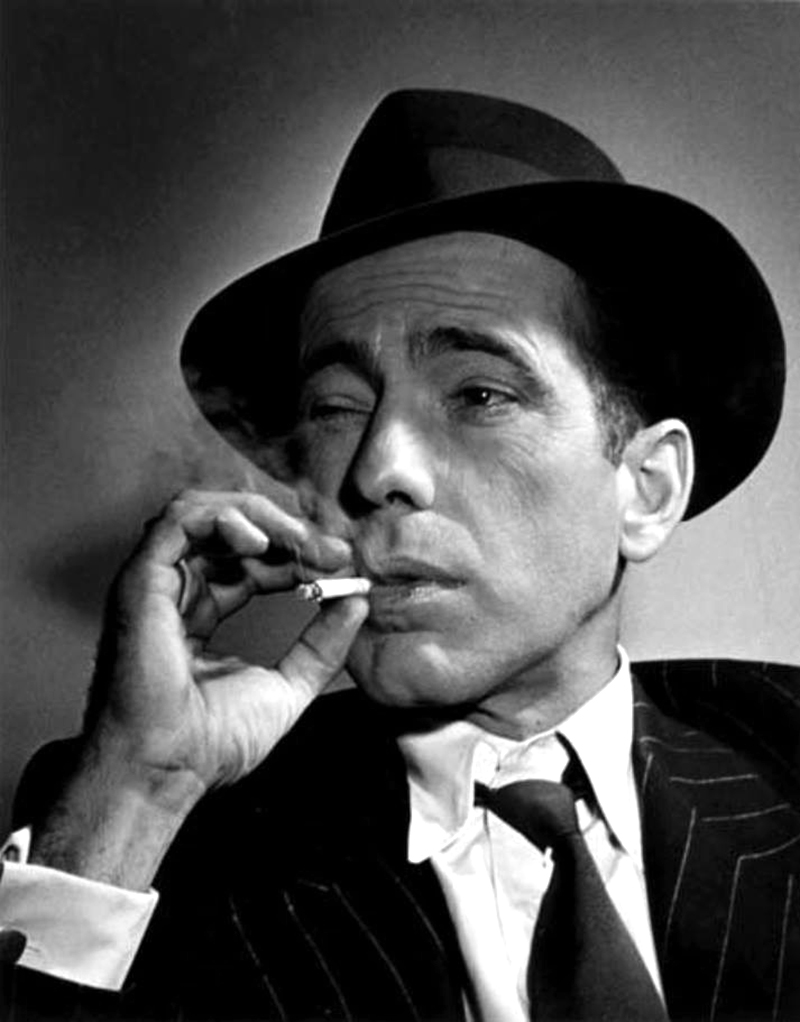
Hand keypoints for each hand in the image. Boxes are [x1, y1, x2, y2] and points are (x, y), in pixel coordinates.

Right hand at [30, 490, 366, 887]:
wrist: (169, 768)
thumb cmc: (214, 742)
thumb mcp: (289, 686)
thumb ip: (321, 644)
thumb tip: (357, 602)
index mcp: (203, 613)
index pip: (255, 563)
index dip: (299, 556)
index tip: (342, 566)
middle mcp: (178, 592)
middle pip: (234, 532)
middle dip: (290, 533)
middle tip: (334, 552)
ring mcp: (157, 583)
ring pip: (205, 512)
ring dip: (261, 517)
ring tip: (301, 541)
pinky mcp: (142, 580)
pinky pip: (179, 520)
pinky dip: (224, 517)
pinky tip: (262, 542)